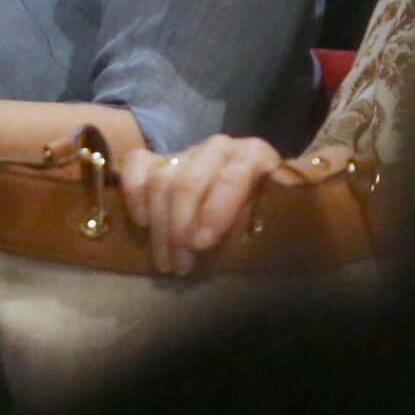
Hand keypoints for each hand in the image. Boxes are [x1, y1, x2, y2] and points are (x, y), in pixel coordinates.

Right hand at [117, 134, 288, 275]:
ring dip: (159, 228)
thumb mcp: (281, 218)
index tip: (201, 244)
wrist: (256, 201)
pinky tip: (143, 224)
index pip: (233, 176)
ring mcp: (186, 152)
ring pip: (160, 182)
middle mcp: (219, 147)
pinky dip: (134, 195)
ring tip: (166, 263)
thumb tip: (271, 235)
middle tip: (180, 266)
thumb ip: (276, 218)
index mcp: (255, 155)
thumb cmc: (269, 216)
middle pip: (188, 182)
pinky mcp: (159, 158)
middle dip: (179, 228)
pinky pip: (137, 166)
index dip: (216, 209)